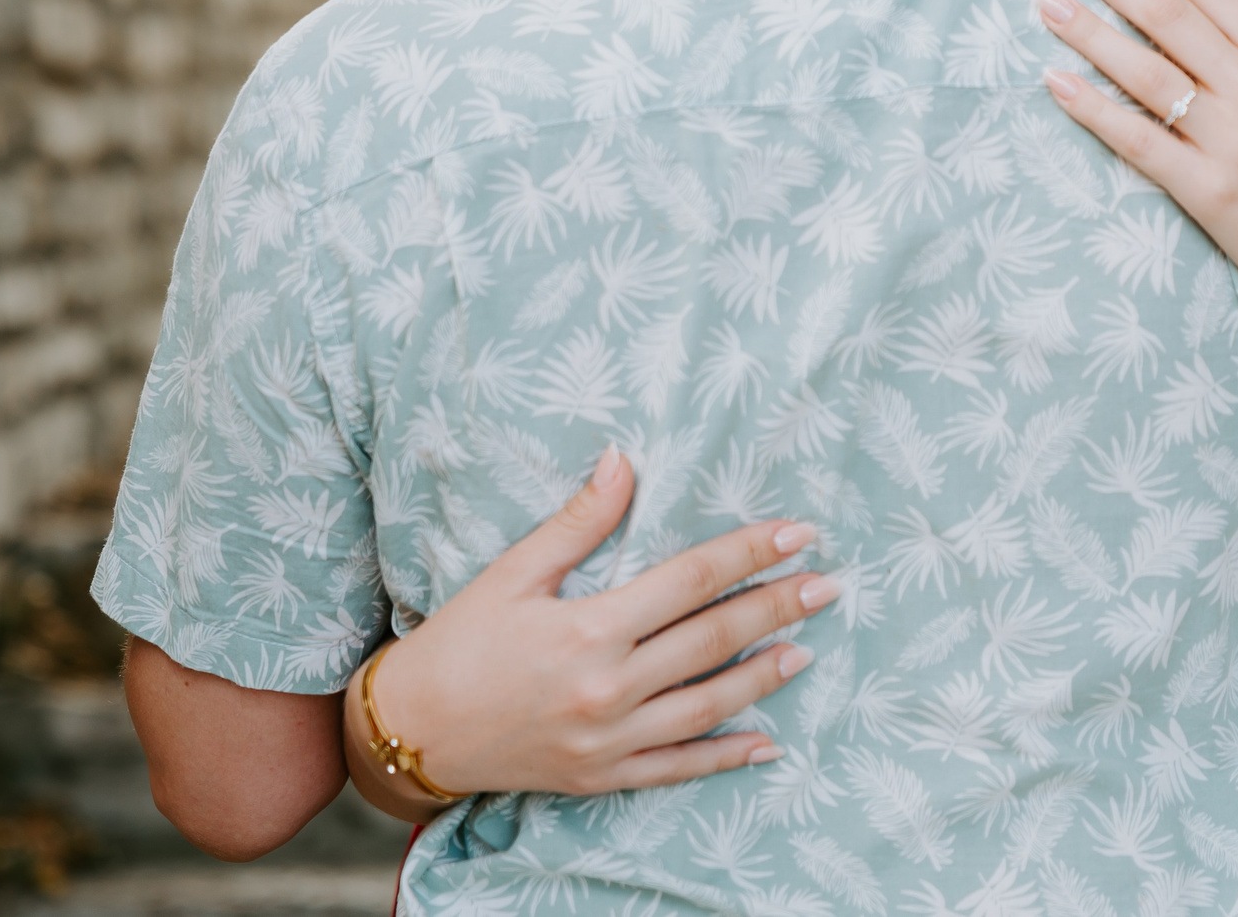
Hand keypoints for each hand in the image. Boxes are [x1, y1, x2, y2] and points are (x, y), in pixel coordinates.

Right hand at [354, 446, 836, 807]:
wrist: (409, 733)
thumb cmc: (458, 642)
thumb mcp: (512, 574)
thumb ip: (577, 522)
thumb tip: (625, 461)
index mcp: (589, 629)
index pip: (689, 581)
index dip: (748, 553)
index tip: (798, 533)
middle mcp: (607, 688)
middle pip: (711, 640)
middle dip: (775, 608)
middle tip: (828, 584)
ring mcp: (609, 740)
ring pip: (707, 706)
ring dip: (763, 677)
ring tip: (806, 647)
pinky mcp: (603, 777)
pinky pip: (678, 768)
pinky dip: (726, 757)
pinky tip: (768, 742)